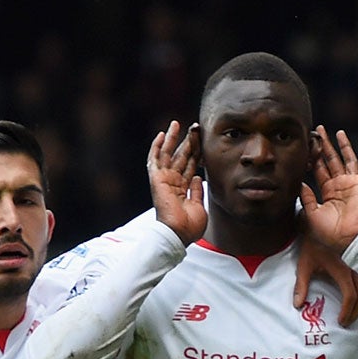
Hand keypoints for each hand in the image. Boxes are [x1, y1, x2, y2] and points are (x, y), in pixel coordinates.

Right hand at [147, 121, 205, 244]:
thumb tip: (197, 176)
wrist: (178, 234)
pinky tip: (162, 134)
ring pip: (169, 155)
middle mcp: (173, 184)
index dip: (197, 154)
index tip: (203, 141)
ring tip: (178, 124)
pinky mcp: (157, 180)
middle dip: (188, 142)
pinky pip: (155, 160)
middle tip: (195, 128)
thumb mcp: (199, 207)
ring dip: (173, 139)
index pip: (191, 167)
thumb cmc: (189, 227)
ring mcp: (164, 181)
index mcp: (183, 190)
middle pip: (181, 158)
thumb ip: (197, 191)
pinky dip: (157, 147)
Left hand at [293, 237, 357, 326]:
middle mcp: (356, 266)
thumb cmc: (315, 242)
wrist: (325, 222)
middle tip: (349, 320)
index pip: (350, 296)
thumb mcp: (305, 263)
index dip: (347, 311)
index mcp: (342, 269)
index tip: (342, 321)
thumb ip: (301, 285)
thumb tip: (298, 304)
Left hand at [298, 127, 357, 253]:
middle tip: (318, 131)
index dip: (313, 156)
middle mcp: (339, 185)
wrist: (345, 240)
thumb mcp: (311, 213)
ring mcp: (351, 183)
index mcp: (327, 191)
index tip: (307, 144)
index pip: (318, 169)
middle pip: (331, 160)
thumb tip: (299, 182)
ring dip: (343, 145)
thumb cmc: (328, 232)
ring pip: (346, 159)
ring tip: (337, 132)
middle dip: (325, 145)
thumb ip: (305, 197)